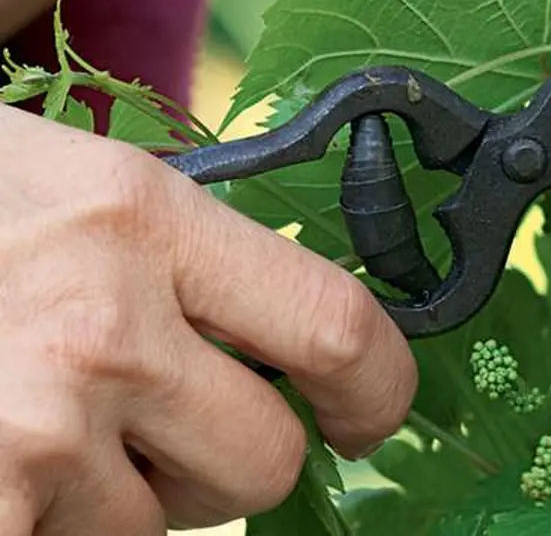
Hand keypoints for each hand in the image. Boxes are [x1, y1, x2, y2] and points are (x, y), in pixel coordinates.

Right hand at [0, 105, 415, 532]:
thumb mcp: (74, 186)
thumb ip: (189, 258)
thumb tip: (295, 337)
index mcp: (144, 219)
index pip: (336, 328)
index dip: (377, 388)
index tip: (367, 409)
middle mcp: (101, 325)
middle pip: (262, 460)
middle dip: (230, 461)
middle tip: (167, 425)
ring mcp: (34, 426)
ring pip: (155, 526)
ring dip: (120, 497)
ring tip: (37, 419)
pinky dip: (60, 524)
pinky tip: (21, 464)